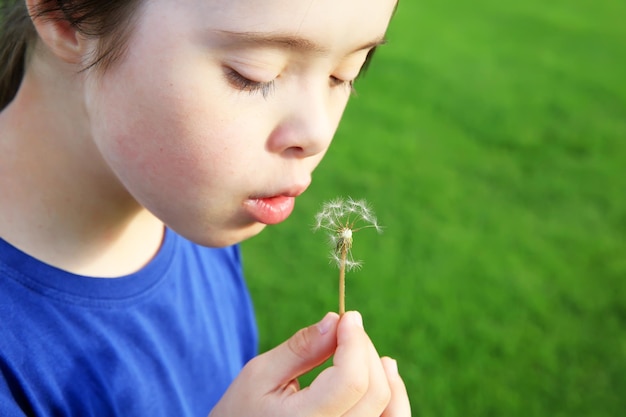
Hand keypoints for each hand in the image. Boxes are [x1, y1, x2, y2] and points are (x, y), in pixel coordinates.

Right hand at [209, 311, 410, 416]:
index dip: (355, 342)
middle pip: (373, 393)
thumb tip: (336, 321)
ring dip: (388, 379)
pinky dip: (394, 401)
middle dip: (366, 351)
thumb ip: (301, 348)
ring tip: (381, 357)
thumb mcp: (259, 375)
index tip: (348, 317)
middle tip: (350, 329)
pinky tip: (386, 380)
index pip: (349, 382)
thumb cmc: (242, 411)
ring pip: (390, 414)